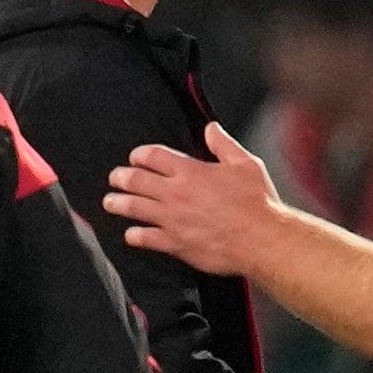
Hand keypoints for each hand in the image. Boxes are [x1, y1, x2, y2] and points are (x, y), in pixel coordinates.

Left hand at [108, 124, 285, 275]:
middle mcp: (175, 194)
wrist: (263, 239)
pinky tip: (131, 234)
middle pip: (135, 180)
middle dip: (120, 177)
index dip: (140, 154)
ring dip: (117, 203)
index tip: (136, 157)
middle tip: (115, 178)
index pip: (152, 156)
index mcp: (190, 172)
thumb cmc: (258, 203)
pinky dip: (134, 235)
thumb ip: (224, 145)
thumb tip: (211, 129)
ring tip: (110, 202)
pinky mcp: (175, 243)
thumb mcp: (247, 164)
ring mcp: (172, 220)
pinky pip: (145, 238)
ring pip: (133, 208)